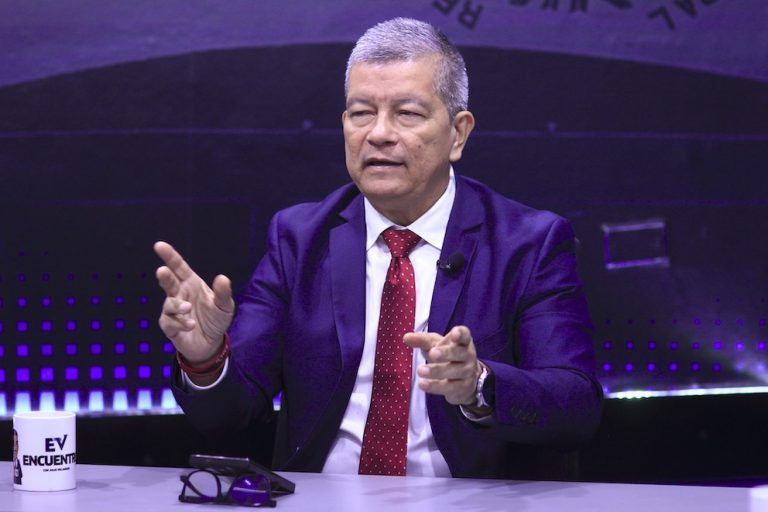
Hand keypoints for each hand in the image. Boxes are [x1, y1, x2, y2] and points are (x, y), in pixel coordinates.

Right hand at [154, 241, 234, 363]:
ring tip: (188, 308)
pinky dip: (179, 323)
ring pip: (168, 304)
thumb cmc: (216, 319)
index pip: (179, 267)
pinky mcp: (169, 326)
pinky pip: (169, 322)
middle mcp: (179, 294)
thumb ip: (223, 293)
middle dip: (164, 276)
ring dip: (177, 306)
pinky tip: (190, 325)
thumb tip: (223, 278)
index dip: (169, 256)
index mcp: (191, 283)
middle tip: (162, 271)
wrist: (211, 343)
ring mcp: (173, 310)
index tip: (159, 245)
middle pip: (168, 281)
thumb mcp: (224, 306)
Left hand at [403, 325, 480, 405]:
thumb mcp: (434, 345)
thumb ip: (421, 340)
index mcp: (462, 341)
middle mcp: (468, 355)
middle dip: (446, 353)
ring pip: (454, 371)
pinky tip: (423, 384)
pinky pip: (450, 387)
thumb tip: (406, 337)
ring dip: (437, 371)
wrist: (463, 379)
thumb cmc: (446, 355)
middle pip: (459, 353)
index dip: (460, 334)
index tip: (454, 334)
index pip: (465, 335)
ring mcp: (468, 372)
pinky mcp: (464, 387)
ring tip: (420, 371)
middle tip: (432, 354)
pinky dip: (436, 386)